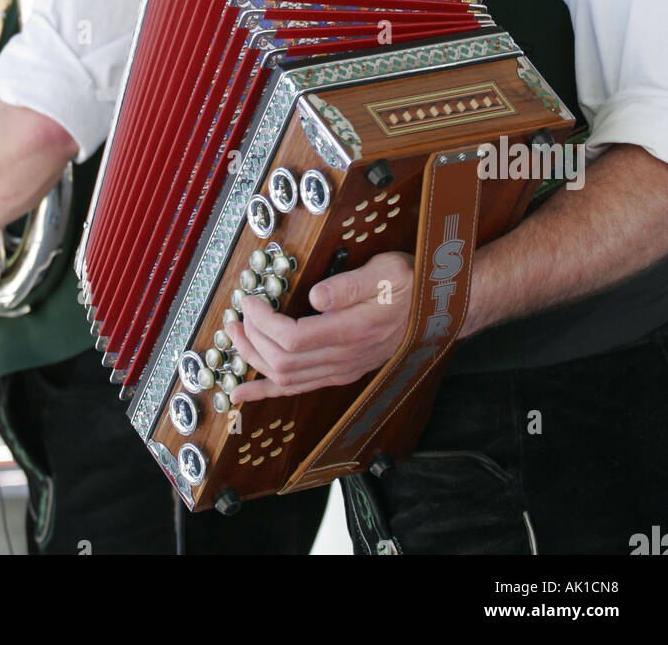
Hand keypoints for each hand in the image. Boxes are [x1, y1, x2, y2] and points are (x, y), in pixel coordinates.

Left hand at [227, 251, 414, 404]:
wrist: (433, 311)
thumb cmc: (407, 286)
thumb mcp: (385, 272)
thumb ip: (349, 285)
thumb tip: (315, 296)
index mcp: (351, 331)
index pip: (292, 338)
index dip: (263, 322)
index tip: (250, 300)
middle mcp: (343, 358)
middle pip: (282, 360)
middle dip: (251, 338)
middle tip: (237, 314)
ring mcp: (340, 370)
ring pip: (285, 378)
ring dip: (253, 359)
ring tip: (234, 337)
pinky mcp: (338, 373)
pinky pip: (296, 389)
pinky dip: (265, 392)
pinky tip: (241, 394)